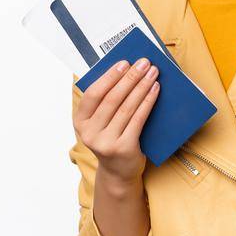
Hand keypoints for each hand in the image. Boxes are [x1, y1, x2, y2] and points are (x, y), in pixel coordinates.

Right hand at [73, 58, 159, 183]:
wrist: (118, 172)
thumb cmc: (111, 140)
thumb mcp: (100, 122)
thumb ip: (105, 102)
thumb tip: (125, 72)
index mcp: (80, 122)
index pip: (93, 94)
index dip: (109, 76)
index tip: (124, 63)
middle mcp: (89, 133)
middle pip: (112, 99)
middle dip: (130, 78)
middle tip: (143, 63)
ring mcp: (105, 142)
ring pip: (126, 108)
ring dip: (141, 87)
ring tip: (152, 74)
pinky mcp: (123, 148)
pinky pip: (138, 120)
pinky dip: (147, 102)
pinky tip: (154, 91)